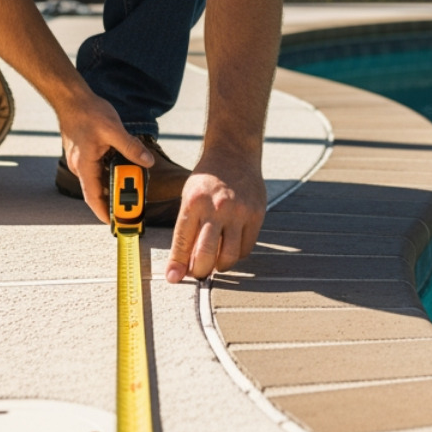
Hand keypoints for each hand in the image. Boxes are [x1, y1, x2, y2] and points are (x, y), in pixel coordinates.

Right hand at [58, 91, 154, 223]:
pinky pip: (96, 169)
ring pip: (97, 180)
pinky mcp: (83, 153)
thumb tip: (148, 161)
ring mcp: (80, 160)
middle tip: (132, 205)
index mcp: (85, 165)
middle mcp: (80, 166)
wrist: (71, 98)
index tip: (114, 224)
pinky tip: (121, 167)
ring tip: (130, 188)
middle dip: (113, 200)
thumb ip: (131, 148)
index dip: (103, 213)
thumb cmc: (88, 112)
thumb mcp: (114, 130)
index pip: (93, 197)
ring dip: (111, 185)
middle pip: (96, 191)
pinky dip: (108, 173)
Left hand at [165, 149, 265, 282]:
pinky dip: (236, 255)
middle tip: (197, 273)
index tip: (174, 278)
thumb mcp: (188, 197)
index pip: (183, 241)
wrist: (234, 153)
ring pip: (230, 256)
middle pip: (207, 253)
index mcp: (194, 202)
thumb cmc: (207, 179)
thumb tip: (181, 264)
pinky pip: (246, 248)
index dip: (177, 264)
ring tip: (214, 263)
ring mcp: (239, 212)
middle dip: (199, 271)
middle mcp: (217, 208)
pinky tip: (230, 249)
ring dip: (219, 267)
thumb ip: (186, 229)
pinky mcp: (256, 214)